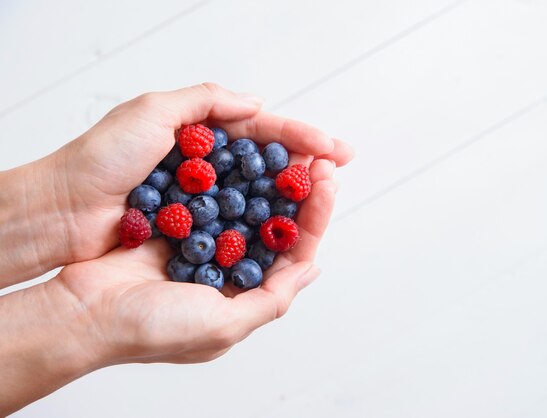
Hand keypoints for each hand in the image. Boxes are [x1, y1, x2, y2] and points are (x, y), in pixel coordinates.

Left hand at [0, 83, 352, 285]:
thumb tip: (258, 104)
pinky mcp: (195, 233)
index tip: (332, 149)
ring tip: (322, 197)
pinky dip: (264, 227)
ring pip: (259, 197)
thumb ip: (205, 100)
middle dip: (306, 167)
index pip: (262, 133)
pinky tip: (286, 228)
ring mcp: (204, 202)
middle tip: (337, 171)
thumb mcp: (150, 111)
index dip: (299, 138)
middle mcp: (208, 168)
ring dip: (292, 198)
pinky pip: (238, 229)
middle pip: (267, 165)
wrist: (63, 212)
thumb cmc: (101, 159)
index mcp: (201, 134)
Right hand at [55, 157, 336, 364]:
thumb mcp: (224, 325)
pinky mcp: (178, 224)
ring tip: (291, 152)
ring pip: (248, 206)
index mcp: (245, 293)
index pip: (293, 250)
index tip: (330, 182)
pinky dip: (229, 177)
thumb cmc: (155, 328)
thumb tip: (311, 267)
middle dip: (300, 192)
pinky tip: (246, 156)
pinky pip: (212, 197)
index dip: (314, 216)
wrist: (85, 313)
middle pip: (276, 224)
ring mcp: (204, 244)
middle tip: (320, 159)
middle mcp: (230, 268)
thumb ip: (271, 299)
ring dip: (270, 180)